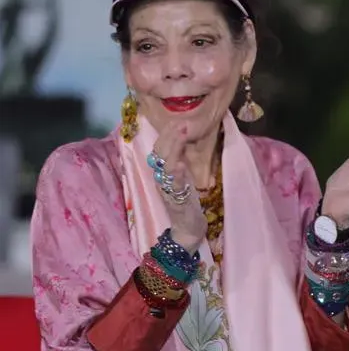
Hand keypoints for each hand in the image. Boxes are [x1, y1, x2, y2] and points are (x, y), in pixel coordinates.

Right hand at [150, 121, 206, 251]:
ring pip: (165, 167)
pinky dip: (177, 174)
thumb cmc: (187, 203)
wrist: (187, 230)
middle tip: (181, 122)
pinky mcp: (177, 201)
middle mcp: (161, 180)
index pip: (159, 150)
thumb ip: (180, 163)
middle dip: (171, 137)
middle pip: (160, 154)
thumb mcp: (183, 179)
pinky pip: (174, 186)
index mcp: (162, 174)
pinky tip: (181, 164)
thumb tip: (183, 142)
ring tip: (182, 135)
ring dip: (174, 149)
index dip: (166, 135)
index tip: (177, 121)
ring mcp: (168, 191)